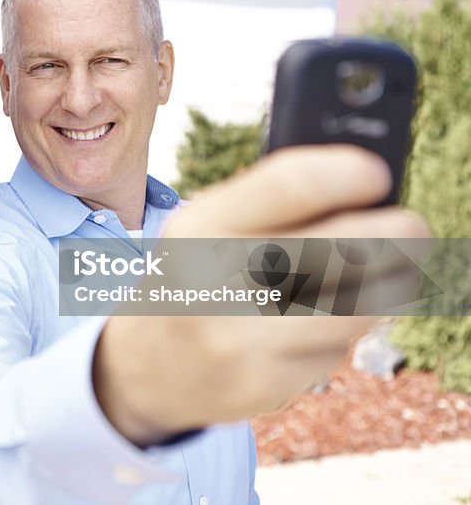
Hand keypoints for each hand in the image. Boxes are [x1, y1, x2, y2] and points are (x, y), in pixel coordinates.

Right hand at [93, 145, 430, 445]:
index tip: (376, 174)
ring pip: (360, 304)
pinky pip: (338, 349)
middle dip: (399, 234)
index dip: (351, 172)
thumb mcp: (207, 226)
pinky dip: (345, 332)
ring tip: (381, 275)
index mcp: (200, 228)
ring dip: (385, 287)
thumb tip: (371, 187)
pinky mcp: (265, 383)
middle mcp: (216, 281)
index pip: (293, 184)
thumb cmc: (193, 278)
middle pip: (347, 246)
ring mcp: (241, 338)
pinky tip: (324, 323)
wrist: (145, 366)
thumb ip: (274, 203)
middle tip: (411, 229)